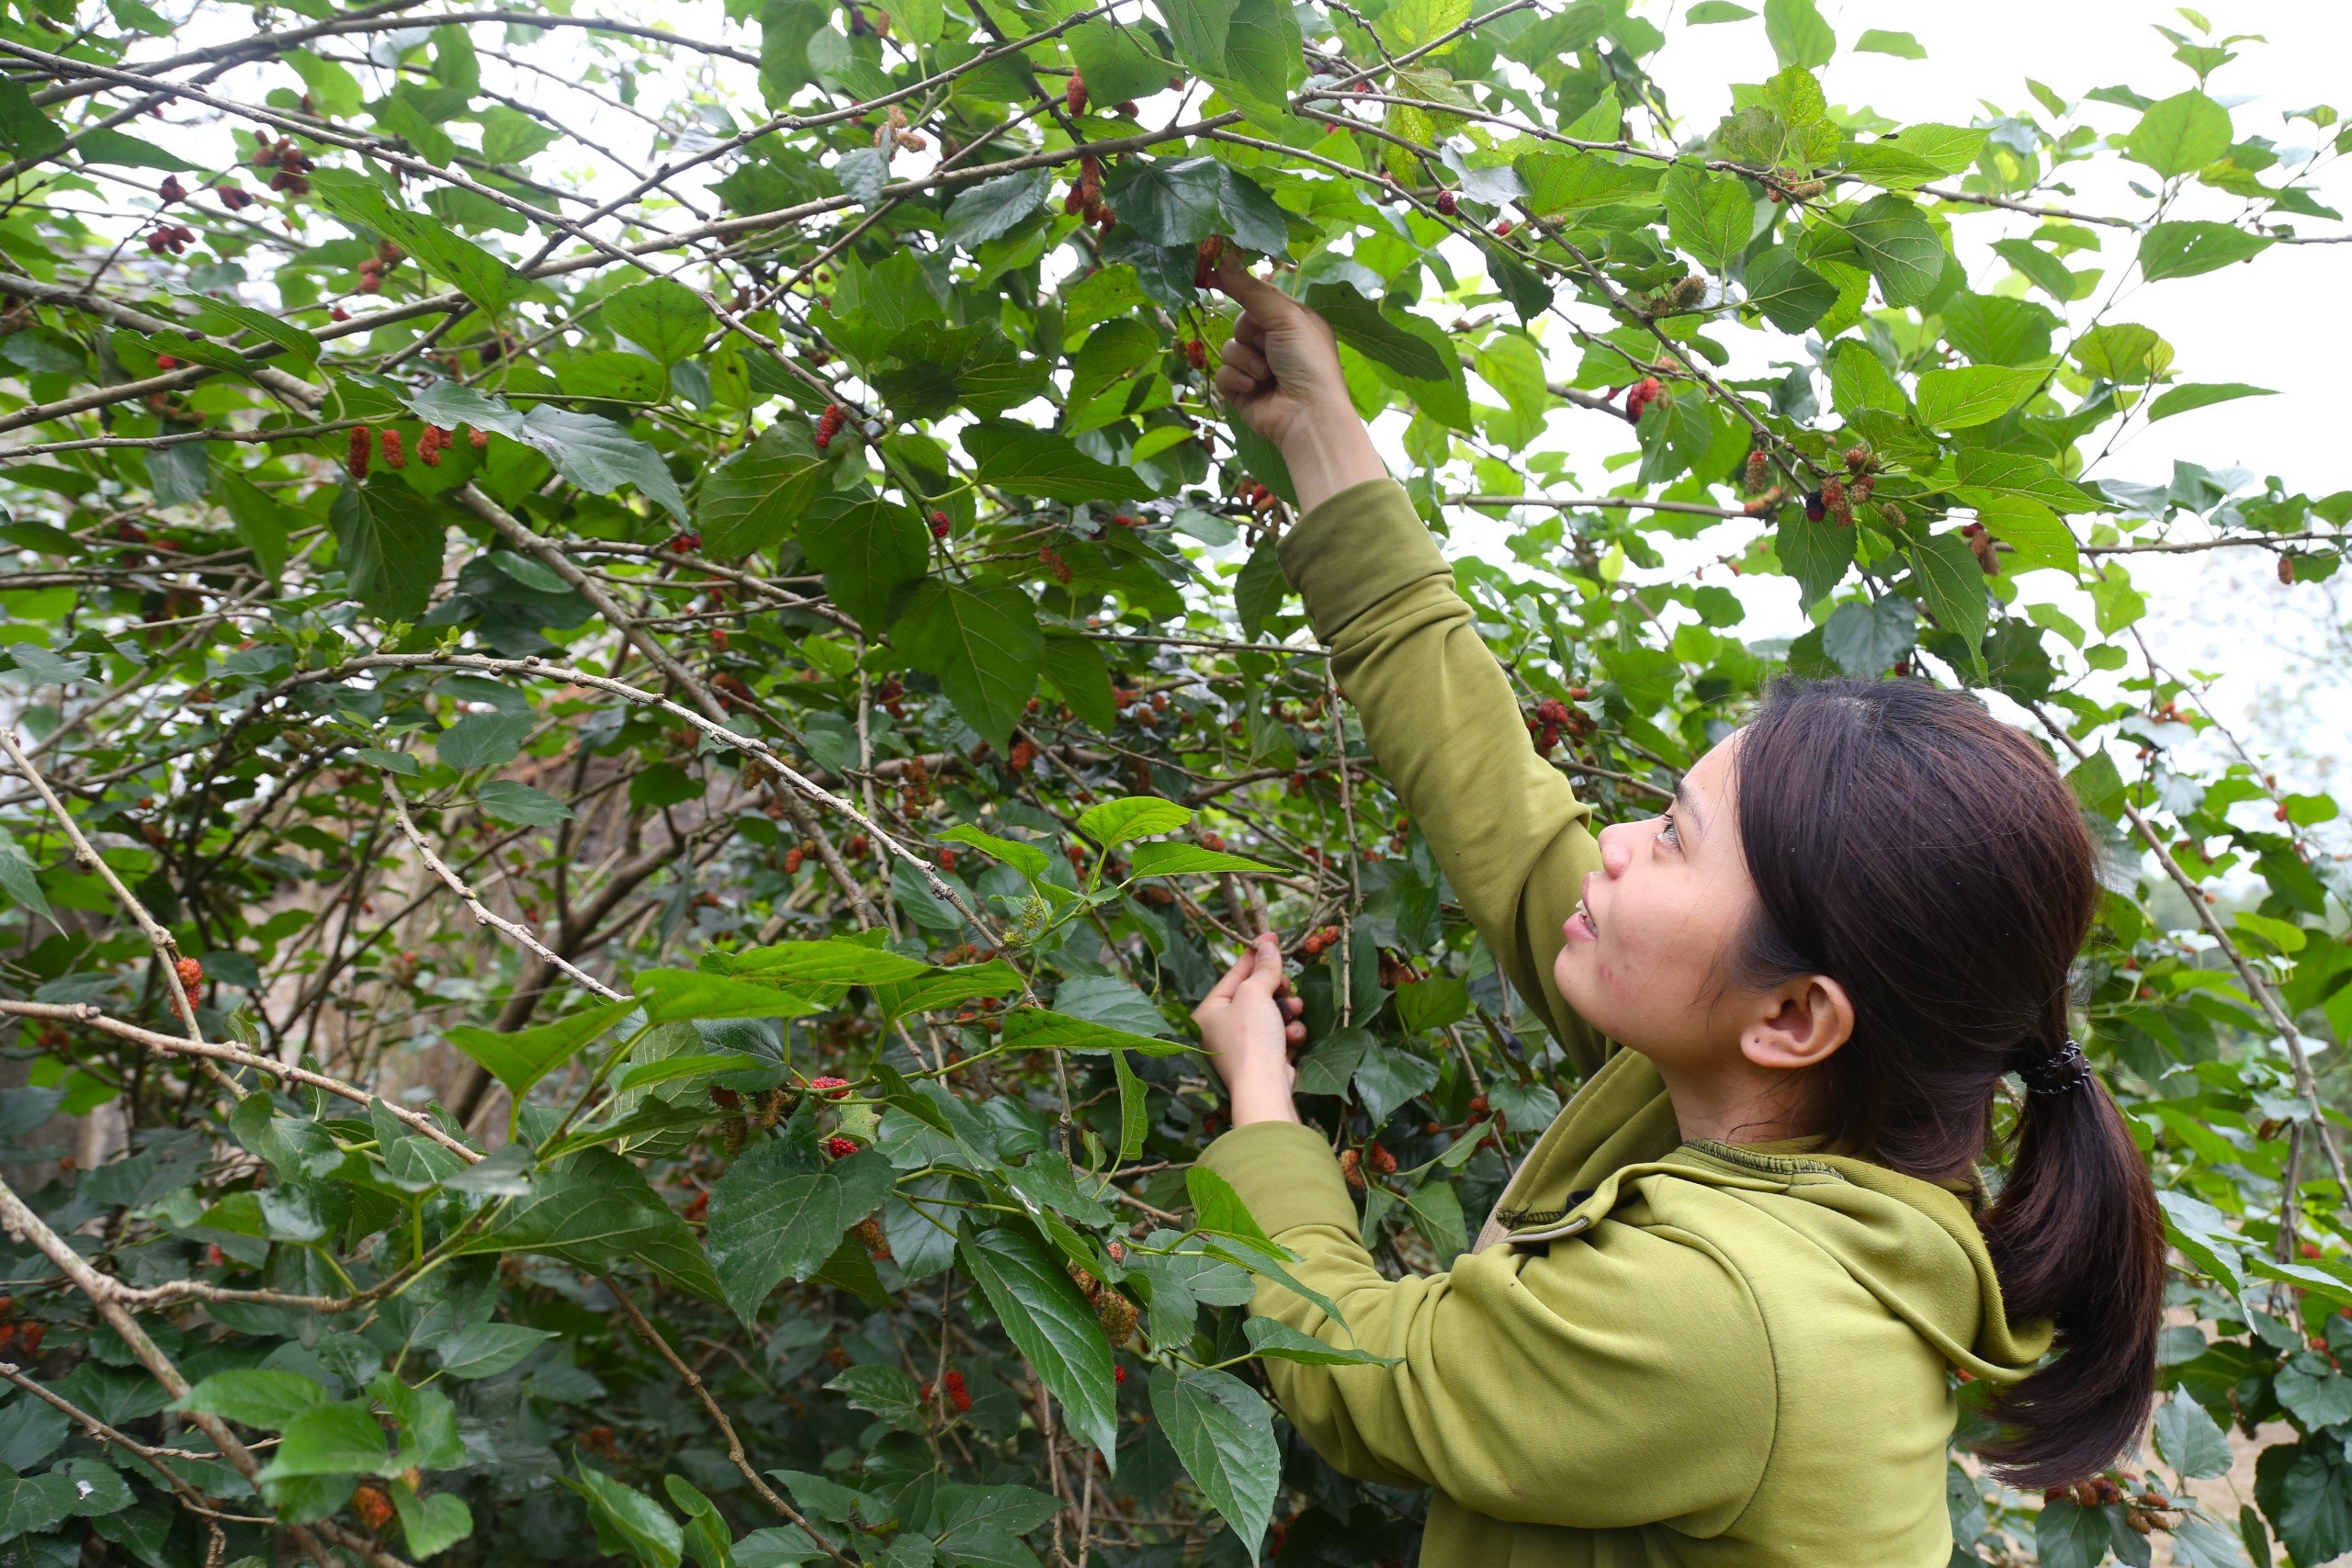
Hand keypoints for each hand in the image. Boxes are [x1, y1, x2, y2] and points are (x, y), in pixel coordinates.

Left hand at [1192, 932, 1307, 1126]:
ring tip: (1296, 1009)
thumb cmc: (1251, 1036)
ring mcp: (1244, 1047)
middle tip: (1287, 983)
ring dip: (1287, 1010)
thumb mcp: (1255, 993)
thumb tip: (1268, 944)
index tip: (1272, 937)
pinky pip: (1280, 1035)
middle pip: (1255, 995)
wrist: (1264, 1086)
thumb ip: (1263, 968)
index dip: (1254, 955)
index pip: (1233, 975)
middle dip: (1276, 988)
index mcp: (1209, 1012)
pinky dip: (1289, 1033)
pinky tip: (1294, 1035)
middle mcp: (1222, 1029)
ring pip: (1272, 1014)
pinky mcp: (1264, 1060)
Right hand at [1211, 255, 1388, 512]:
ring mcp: (1257, 367)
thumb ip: (1252, 290)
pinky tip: (1255, 388)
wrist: (1307, 416)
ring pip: (1230, 348)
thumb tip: (1224, 257)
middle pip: (1241, 322)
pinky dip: (1237, 380)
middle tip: (1268, 346)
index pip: (1259, 296)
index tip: (1212, 273)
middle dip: (1250, 334)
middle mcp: (1275, 341)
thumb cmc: (1307, 361)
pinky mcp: (1241, 389)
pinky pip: (1223, 374)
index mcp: (1292, 320)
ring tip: (1266, 375)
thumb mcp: (1285, 317)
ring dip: (1246, 360)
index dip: (1239, 286)